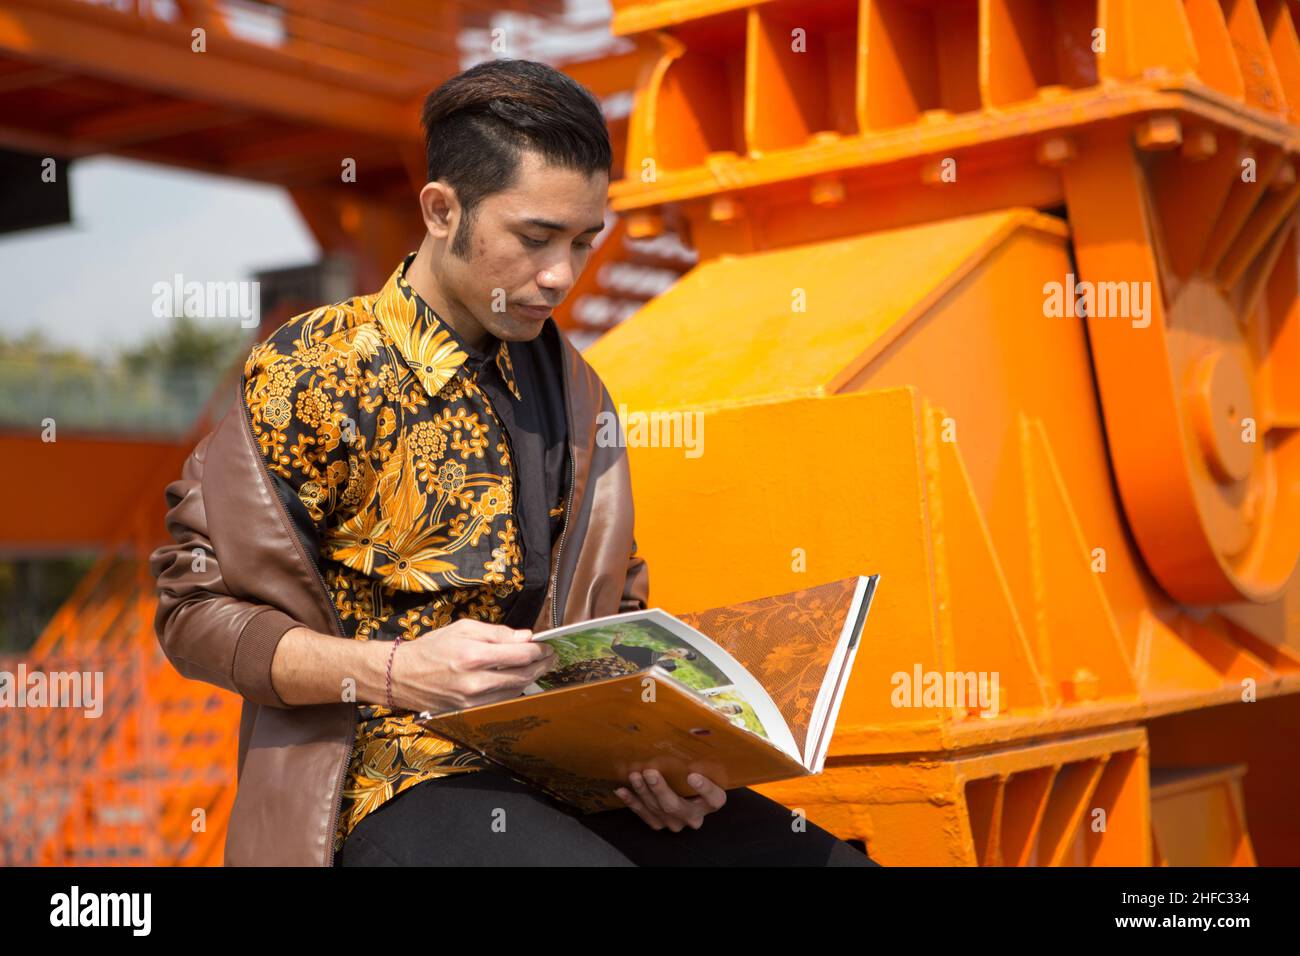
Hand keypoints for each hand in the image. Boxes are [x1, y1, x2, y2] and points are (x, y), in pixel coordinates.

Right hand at [387, 618, 555, 712]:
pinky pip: (501, 700)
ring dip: (531, 678)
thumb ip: (496, 633)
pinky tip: (518, 679)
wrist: (402, 676)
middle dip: (541, 665)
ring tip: (538, 666)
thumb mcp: (463, 628)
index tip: (547, 645)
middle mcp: (475, 681)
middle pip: (523, 675)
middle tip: (551, 657)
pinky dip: (514, 689)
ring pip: (515, 690)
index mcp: (473, 655)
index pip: (520, 654)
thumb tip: (525, 636)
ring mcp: (473, 700)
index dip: (539, 650)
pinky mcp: (470, 711)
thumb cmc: (432, 648)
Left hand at [614, 770, 726, 831]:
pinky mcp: (660, 824)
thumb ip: (699, 759)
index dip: (705, 789)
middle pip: (677, 806)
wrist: (685, 796)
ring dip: (643, 792)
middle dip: (660, 790)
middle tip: (650, 773)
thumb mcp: (703, 768)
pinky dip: (632, 802)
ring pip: (658, 810)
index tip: (693, 775)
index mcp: (711, 802)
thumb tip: (687, 729)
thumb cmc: (694, 774)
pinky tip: (622, 790)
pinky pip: (644, 814)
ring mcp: (676, 822)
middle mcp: (694, 816)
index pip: (714, 799)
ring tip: (634, 776)